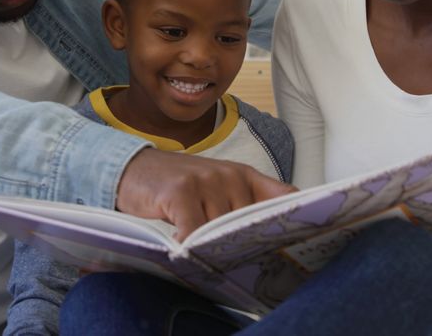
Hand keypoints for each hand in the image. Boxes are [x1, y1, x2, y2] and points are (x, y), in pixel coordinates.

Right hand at [116, 148, 296, 240]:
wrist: (133, 168)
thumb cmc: (177, 185)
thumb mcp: (217, 189)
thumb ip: (245, 204)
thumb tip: (272, 239)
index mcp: (245, 176)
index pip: (284, 197)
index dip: (294, 220)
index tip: (298, 245)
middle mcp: (231, 175)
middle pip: (250, 225)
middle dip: (241, 247)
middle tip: (234, 263)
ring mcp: (206, 181)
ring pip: (222, 232)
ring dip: (212, 250)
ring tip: (204, 256)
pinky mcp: (181, 191)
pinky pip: (194, 231)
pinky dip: (190, 248)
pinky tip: (185, 253)